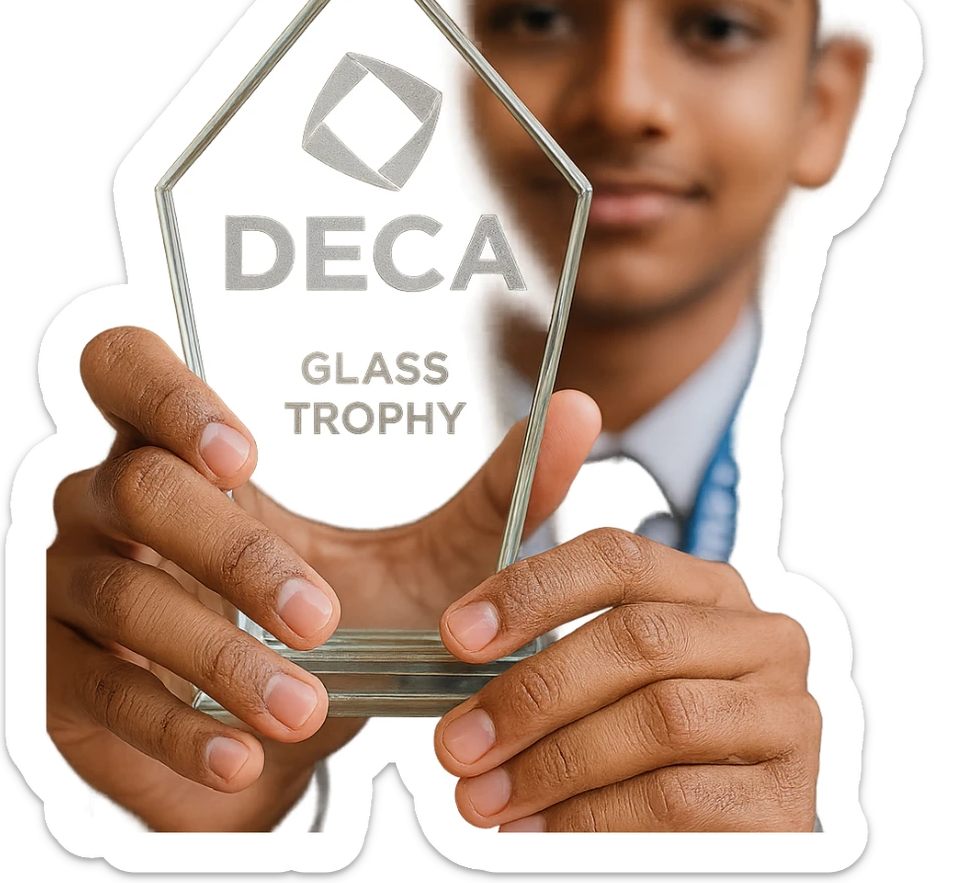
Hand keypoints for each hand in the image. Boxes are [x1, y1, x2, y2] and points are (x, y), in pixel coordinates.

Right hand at [47, 327, 599, 830]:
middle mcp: (110, 501)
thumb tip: (579, 411)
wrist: (277, 732)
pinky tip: (240, 757)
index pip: (125, 370)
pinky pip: (100, 694)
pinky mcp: (59, 681)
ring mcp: (73, 589)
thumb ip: (493, 490)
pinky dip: (175, 730)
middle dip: (234, 553)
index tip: (243, 452)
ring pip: (122, 594)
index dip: (168, 393)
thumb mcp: (425, 558)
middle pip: (137, 488)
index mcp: (184, 450)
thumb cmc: (340, 626)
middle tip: (321, 618)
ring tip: (303, 707)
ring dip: (217, 655)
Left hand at [434, 531, 819, 831]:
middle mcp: (759, 637)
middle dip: (531, 692)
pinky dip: (596, 821)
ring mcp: (785, 718)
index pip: (620, 556)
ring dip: (553, 762)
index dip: (530, 590)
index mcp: (704, 588)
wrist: (687, 843)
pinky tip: (539, 834)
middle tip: (455, 744)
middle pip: (637, 639)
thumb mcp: (571, 639)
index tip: (455, 634)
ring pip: (660, 719)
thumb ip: (552, 537)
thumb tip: (569, 405)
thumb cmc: (614, 726)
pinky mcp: (789, 805)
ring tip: (483, 798)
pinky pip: (682, 802)